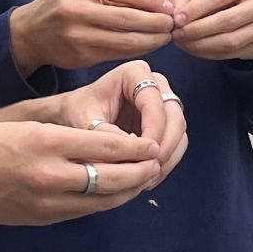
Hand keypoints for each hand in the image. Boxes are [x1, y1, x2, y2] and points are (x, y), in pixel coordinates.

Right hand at [0, 120, 166, 225]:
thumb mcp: (36, 127)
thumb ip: (76, 139)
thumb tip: (120, 151)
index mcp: (49, 143)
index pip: (106, 147)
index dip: (137, 149)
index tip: (155, 146)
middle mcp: (51, 175)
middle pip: (111, 179)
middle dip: (140, 174)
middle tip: (157, 166)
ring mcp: (47, 202)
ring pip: (102, 201)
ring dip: (127, 192)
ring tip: (142, 181)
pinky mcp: (44, 219)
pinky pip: (84, 211)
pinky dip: (103, 202)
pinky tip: (114, 194)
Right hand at [10, 0, 175, 74]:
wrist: (30, 32)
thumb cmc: (63, 4)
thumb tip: (157, 4)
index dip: (153, 1)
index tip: (169, 7)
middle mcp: (76, 8)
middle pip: (129, 18)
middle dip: (157, 23)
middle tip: (173, 25)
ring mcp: (77, 34)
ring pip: (125, 39)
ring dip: (151, 40)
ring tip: (166, 37)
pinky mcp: (81, 56)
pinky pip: (117, 53)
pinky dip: (136, 50)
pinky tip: (148, 46)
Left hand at [57, 61, 189, 182]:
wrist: (74, 116)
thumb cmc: (77, 112)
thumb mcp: (84, 121)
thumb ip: (105, 134)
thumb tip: (134, 151)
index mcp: (135, 72)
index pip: (154, 103)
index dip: (153, 130)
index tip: (143, 155)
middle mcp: (155, 83)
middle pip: (174, 116)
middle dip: (165, 147)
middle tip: (150, 170)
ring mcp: (163, 102)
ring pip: (179, 131)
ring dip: (167, 157)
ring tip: (147, 179)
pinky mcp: (165, 122)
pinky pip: (175, 143)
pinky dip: (166, 162)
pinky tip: (148, 178)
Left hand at [170, 0, 252, 62]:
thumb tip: (173, 12)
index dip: (195, 9)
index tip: (176, 19)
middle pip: (228, 20)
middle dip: (197, 29)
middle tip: (177, 34)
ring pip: (231, 41)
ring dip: (201, 44)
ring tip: (183, 42)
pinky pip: (231, 53)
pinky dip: (209, 53)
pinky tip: (194, 48)